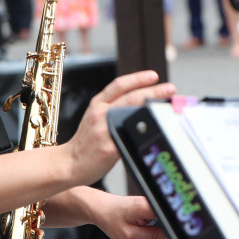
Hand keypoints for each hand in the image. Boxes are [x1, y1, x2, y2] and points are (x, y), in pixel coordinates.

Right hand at [64, 71, 175, 186]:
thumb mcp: (94, 118)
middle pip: (130, 97)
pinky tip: (157, 131)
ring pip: (132, 114)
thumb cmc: (86, 142)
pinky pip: (130, 138)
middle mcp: (100, 114)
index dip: (137, 78)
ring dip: (152, 109)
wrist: (68, 163)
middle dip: (153, 91)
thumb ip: (112, 109)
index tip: (154, 76)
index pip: (119, 85)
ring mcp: (104, 130)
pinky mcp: (108, 148)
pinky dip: (144, 133)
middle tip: (170, 88)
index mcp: (97, 105)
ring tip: (168, 107)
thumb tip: (140, 104)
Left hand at [91, 192, 168, 238]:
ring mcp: (149, 204)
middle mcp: (150, 202)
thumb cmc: (109, 218)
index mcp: (147, 206)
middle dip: (171, 232)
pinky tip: (152, 236)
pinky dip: (156, 228)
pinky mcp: (147, 207)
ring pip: (164, 219)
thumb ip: (152, 237)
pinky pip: (157, 218)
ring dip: (163, 231)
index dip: (177, 230)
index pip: (170, 217)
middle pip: (169, 218)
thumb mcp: (130, 235)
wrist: (98, 207)